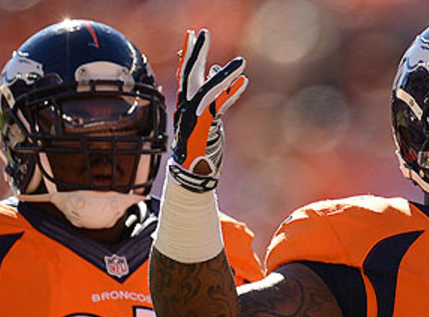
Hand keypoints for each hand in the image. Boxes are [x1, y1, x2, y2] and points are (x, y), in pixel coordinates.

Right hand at [169, 29, 247, 191]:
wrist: (193, 171)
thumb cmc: (201, 145)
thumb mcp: (206, 116)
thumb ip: (211, 94)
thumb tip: (215, 71)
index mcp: (186, 103)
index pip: (186, 73)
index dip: (189, 53)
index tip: (191, 34)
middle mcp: (187, 106)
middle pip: (190, 74)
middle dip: (197, 52)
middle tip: (202, 32)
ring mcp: (194, 116)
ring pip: (209, 89)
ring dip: (226, 75)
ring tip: (242, 62)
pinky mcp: (205, 127)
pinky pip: (219, 106)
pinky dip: (231, 94)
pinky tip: (243, 82)